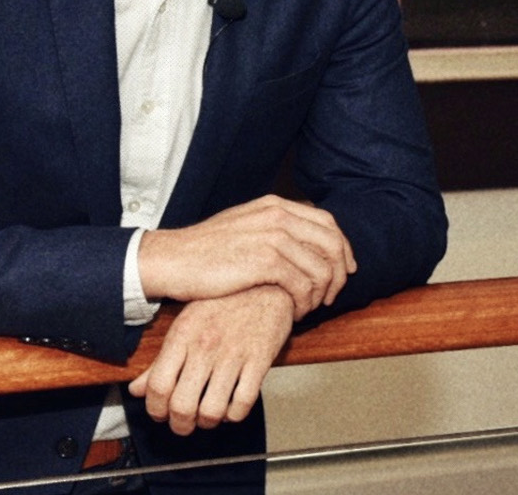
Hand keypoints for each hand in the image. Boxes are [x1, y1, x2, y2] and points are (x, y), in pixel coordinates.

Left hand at [128, 286, 292, 434]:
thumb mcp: (186, 323)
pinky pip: (243, 404)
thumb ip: (160, 360)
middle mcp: (205, 345)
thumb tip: (136, 389)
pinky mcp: (259, 360)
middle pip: (182, 405)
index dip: (155, 409)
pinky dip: (234, 414)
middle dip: (180, 424)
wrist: (267, 282)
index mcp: (183, 335)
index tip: (160, 414)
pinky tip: (231, 406)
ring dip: (207, 421)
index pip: (158, 386)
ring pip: (212, 410)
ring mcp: (233, 354)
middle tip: (183, 423)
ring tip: (207, 415)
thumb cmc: (224, 301)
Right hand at [138, 195, 355, 318]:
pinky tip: (293, 313)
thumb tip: (300, 244)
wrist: (172, 259)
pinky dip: (304, 303)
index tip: (345, 270)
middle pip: (332, 243)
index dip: (342, 248)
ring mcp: (272, 237)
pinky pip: (303, 285)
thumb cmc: (204, 250)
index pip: (327, 222)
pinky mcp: (264, 261)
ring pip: (321, 268)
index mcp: (274, 205)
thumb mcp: (243, 226)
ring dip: (320, 294)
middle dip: (338, 274)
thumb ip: (272, 229)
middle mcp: (278, 216)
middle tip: (330, 296)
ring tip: (306, 308)